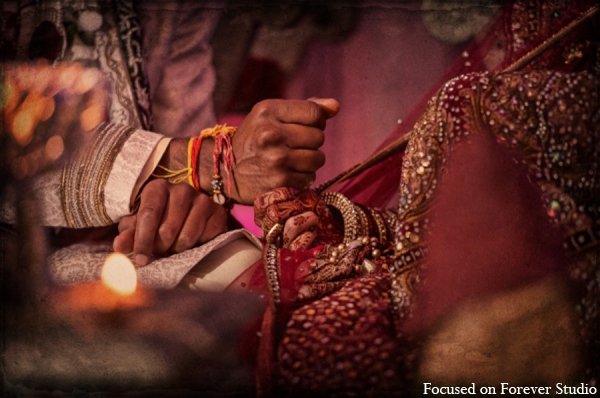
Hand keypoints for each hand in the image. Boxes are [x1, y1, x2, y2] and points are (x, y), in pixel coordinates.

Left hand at [113, 179, 227, 265]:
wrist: (190, 218)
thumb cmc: (158, 222)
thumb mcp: (139, 227)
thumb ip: (129, 235)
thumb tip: (119, 246)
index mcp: (158, 188)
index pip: (149, 214)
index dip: (143, 240)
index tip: (141, 260)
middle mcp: (182, 189)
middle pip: (167, 229)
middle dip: (161, 247)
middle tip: (159, 251)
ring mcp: (203, 200)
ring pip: (186, 237)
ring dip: (177, 249)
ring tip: (174, 247)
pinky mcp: (218, 212)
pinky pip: (204, 238)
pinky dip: (196, 246)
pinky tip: (192, 243)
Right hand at [221, 98, 339, 204]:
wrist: (226, 170)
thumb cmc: (255, 138)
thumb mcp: (272, 115)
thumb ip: (305, 108)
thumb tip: (335, 107)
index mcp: (268, 110)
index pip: (315, 113)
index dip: (316, 121)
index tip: (304, 127)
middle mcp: (270, 133)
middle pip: (319, 137)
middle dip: (311, 142)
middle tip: (293, 145)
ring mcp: (275, 159)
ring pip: (318, 158)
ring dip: (309, 161)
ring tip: (291, 159)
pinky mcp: (280, 181)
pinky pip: (310, 177)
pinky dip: (302, 177)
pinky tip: (286, 173)